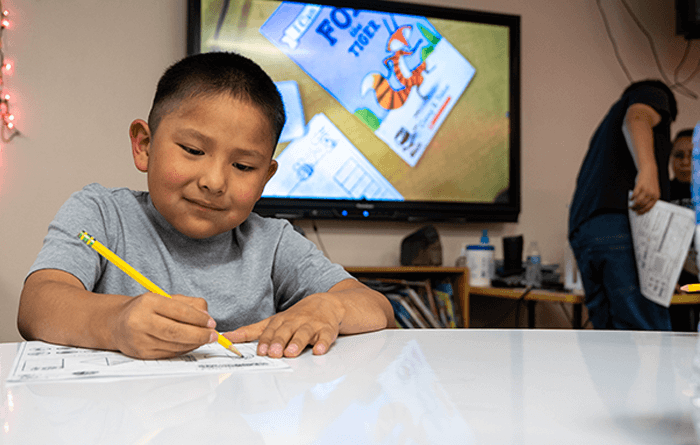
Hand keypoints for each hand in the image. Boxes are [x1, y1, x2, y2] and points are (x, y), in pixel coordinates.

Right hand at [112, 293, 217, 358]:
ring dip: (194, 343)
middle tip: (213, 335)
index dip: (198, 318)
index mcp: (148, 302)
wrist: (117, 323)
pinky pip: (169, 353)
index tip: (211, 323)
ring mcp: (140, 339)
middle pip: (176, 331)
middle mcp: (141, 321)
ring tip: (204, 339)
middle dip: (199, 335)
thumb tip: (207, 318)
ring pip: (174, 345)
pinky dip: (184, 349)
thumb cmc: (146, 309)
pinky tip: (191, 344)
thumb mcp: (165, 298)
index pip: (178, 311)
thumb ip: (189, 304)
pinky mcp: (142, 353)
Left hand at [224, 293, 345, 357]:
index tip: (259, 350)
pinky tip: (319, 350)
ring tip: (291, 352)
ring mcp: (312, 325)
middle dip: (279, 342)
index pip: (270, 330)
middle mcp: (295, 322)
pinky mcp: (327, 330)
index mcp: (281, 321)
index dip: (264, 340)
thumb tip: (226, 337)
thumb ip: (251, 331)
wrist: (328, 304)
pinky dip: (322, 343)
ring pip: (304, 333)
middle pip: (286, 331)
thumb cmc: (298, 316)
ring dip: (297, 342)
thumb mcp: (274, 322)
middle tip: (272, 353)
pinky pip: (325, 336)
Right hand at [630, 167, 659, 213]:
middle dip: (637, 209)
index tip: (638, 213)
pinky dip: (632, 198)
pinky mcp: (640, 186)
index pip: (649, 207)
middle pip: (643, 205)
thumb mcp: (654, 191)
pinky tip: (630, 198)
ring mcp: (646, 190)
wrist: (649, 171)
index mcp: (656, 196)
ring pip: (638, 201)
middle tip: (633, 209)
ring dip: (633, 205)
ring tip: (631, 205)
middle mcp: (652, 194)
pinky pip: (634, 194)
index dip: (643, 211)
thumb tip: (642, 207)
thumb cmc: (651, 181)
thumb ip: (650, 198)